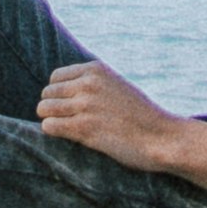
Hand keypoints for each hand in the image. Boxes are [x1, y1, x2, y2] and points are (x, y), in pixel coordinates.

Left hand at [37, 59, 190, 170]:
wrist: (162, 137)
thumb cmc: (141, 117)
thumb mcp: (118, 87)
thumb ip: (94, 84)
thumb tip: (64, 91)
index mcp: (96, 70)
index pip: (55, 77)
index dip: (60, 95)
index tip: (72, 108)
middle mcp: (88, 84)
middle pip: (47, 94)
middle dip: (54, 109)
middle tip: (71, 122)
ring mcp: (85, 105)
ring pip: (44, 109)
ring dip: (53, 121)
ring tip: (70, 130)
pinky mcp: (84, 128)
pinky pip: (49, 126)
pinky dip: (54, 133)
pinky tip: (70, 137)